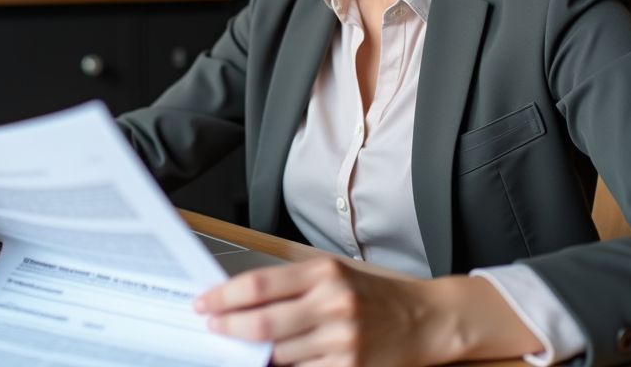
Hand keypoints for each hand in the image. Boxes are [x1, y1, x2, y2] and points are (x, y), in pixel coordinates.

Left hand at [194, 256, 541, 365]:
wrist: (426, 319)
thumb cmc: (376, 296)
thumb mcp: (336, 275)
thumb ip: (293, 286)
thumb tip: (243, 302)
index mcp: (325, 273)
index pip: (259, 285)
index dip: (224, 297)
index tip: (205, 303)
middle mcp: (332, 303)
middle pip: (262, 322)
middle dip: (228, 327)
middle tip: (212, 327)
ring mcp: (341, 339)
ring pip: (278, 353)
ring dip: (255, 353)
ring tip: (243, 346)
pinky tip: (278, 361)